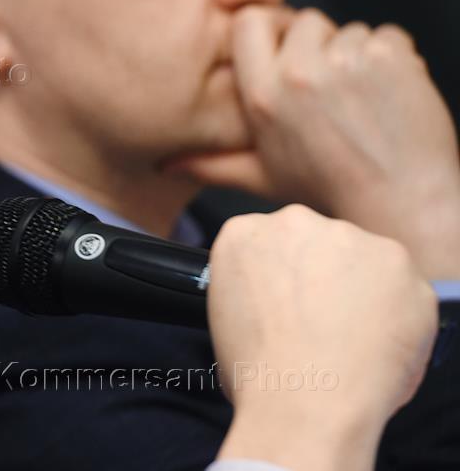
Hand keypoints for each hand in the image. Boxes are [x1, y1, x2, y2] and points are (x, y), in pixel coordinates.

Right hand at [170, 6, 459, 276]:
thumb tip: (168, 165)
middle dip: (320, 44)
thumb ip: (212, 163)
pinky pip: (388, 35)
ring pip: (350, 29)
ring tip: (362, 98)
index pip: (251, 21)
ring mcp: (347, 62)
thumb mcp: (261, 176)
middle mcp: (300, 73)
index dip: (271, 28)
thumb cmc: (333, 189)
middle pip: (306, 20)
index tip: (285, 47)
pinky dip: (393, 57)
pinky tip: (389, 93)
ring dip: (358, 54)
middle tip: (331, 86)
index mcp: (262, 95)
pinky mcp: (390, 58)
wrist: (402, 202)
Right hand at [211, 205, 437, 469]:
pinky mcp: (397, 261)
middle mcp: (294, 222)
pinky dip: (396, 313)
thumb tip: (282, 301)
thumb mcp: (225, 316)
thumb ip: (257, 288)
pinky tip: (376, 344)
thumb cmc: (260, 375)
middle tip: (319, 323)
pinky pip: (401, 287)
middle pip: (314, 243)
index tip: (287, 304)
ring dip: (359, 291)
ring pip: (360, 261)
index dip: (281, 278)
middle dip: (320, 276)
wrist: (306, 404)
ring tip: (349, 340)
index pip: (268, 244)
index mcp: (244, 234)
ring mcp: (349, 237)